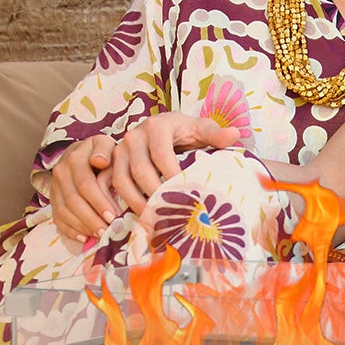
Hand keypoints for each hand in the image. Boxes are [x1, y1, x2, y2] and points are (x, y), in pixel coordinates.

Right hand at [48, 134, 119, 240]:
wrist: (80, 153)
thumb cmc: (100, 151)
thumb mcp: (105, 144)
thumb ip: (105, 149)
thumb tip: (100, 161)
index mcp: (75, 159)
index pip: (85, 184)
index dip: (99, 202)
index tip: (114, 217)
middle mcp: (61, 173)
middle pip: (74, 201)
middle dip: (92, 219)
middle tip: (108, 231)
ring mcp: (55, 188)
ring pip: (64, 212)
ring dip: (82, 226)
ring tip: (100, 236)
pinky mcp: (53, 200)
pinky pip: (58, 218)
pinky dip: (70, 231)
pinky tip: (84, 238)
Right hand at [111, 112, 240, 214]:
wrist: (164, 128)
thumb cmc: (185, 132)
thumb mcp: (201, 129)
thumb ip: (216, 134)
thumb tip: (235, 135)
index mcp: (157, 126)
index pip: (162, 154)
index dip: (171, 176)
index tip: (185, 194)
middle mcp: (134, 136)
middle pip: (140, 169)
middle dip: (154, 193)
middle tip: (168, 213)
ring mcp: (120, 149)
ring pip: (121, 179)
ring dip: (135, 201)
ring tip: (152, 218)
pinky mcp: (113, 163)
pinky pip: (110, 184)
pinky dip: (118, 201)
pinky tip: (134, 216)